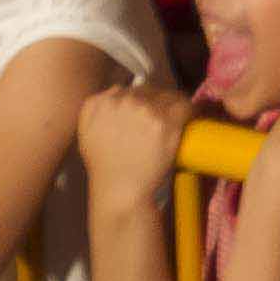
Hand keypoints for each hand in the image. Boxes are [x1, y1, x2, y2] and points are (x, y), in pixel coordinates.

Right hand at [74, 84, 198, 207]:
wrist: (120, 190)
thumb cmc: (104, 168)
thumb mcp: (88, 134)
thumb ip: (98, 110)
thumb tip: (117, 93)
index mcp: (99, 103)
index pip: (126, 90)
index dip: (138, 101)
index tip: (145, 112)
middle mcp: (120, 100)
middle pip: (147, 91)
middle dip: (154, 103)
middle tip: (161, 119)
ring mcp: (144, 109)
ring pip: (167, 96)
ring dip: (172, 107)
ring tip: (176, 120)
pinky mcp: (166, 121)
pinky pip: (185, 106)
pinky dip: (190, 112)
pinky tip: (191, 118)